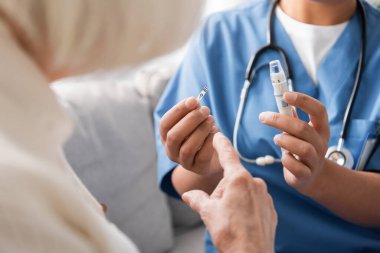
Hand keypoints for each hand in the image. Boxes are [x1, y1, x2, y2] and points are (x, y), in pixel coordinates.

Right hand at [160, 97, 220, 174]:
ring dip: (201, 131)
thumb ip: (193, 111)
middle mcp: (171, 150)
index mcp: (165, 136)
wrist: (213, 155)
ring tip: (211, 120)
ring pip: (187, 148)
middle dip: (191, 120)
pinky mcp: (198, 168)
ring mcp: (183, 162)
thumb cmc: (201, 133)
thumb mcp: (195, 121)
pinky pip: (202, 156)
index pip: (165, 124)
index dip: (178, 111)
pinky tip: (216, 132)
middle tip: (206, 110)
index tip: (193, 100)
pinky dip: (209, 142)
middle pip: (174, 136)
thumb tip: (194, 102)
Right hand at [182, 133, 276, 252]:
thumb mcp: (208, 213)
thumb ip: (197, 199)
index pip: (228, 155)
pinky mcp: (270, 208)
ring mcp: (265, 196)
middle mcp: (255, 183)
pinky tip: (242, 223)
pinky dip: (246, 208)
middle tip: (219, 210)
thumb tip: (188, 195)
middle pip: (232, 179)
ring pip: (243, 191)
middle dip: (223, 191)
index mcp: (238, 180)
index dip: (221, 144)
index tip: (218, 135)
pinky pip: (254, 202)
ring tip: (231, 219)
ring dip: (234, 200)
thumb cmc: (230, 233)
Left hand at [259, 92, 329, 194]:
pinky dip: (286, 160)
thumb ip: (291, 117)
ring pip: (303, 148)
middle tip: (264, 117)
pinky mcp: (307, 175)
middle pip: (303, 128)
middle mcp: (321, 143)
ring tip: (276, 139)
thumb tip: (281, 98)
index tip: (285, 95)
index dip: (304, 100)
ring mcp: (315, 160)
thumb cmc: (301, 147)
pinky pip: (297, 167)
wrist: (311, 177)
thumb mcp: (299, 132)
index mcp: (321, 128)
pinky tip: (284, 157)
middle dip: (280, 120)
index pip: (319, 110)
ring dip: (284, 140)